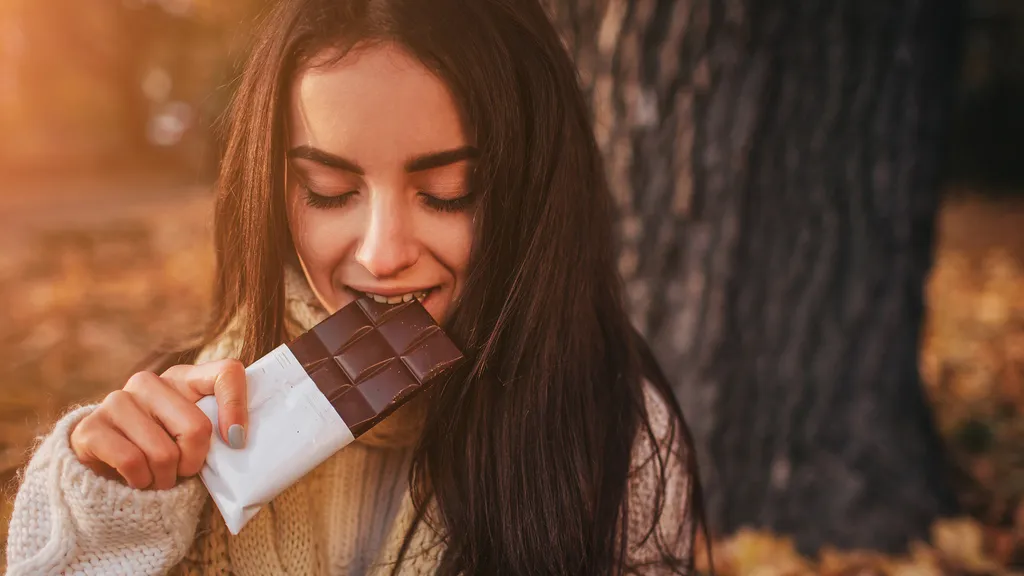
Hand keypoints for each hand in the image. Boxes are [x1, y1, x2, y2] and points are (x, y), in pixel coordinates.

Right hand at [69, 359, 247, 489]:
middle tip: (183, 473)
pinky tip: (136, 481)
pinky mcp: (90, 428)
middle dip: (194, 463)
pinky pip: (132, 462)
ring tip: (157, 479)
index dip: (237, 406)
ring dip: (165, 479)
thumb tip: (238, 441)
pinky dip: (141, 482)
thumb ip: (217, 432)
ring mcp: (117, 401)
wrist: (104, 472)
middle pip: (196, 427)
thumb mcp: (194, 439)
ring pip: (163, 452)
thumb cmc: (165, 454)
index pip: (226, 372)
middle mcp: (149, 382)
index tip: (237, 441)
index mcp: (183, 378)